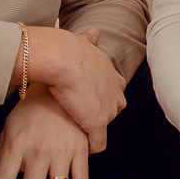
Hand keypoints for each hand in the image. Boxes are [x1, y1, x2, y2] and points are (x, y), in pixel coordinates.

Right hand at [23, 26, 125, 152]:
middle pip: (111, 112)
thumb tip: (93, 31)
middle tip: (76, 115)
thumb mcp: (85, 42)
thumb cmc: (68, 50)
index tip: (82, 99)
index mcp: (114, 78)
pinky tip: (78, 146)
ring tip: (73, 130)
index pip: (112, 94)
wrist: (63, 58)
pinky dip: (89, 147)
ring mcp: (108, 111)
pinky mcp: (97, 124)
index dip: (96, 98)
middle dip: (95, 115)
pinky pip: (98, 144)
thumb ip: (90, 40)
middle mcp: (116, 94)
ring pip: (103, 128)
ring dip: (90, 130)